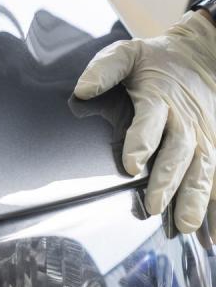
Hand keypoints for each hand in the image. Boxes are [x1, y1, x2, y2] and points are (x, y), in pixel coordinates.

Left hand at [74, 10, 215, 235]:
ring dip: (195, 198)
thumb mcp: (126, 53)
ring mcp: (202, 136)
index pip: (150, 121)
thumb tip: (83, 89)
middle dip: (166, 181)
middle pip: (178, 153)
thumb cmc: (156, 59)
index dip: (141, 142)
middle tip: (154, 206)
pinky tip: (214, 233)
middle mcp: (184, 121)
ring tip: (186, 225)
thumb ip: (104, 69)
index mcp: (159, 98)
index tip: (131, 164)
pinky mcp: (213, 146)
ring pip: (202, 169)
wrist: (200, 56)